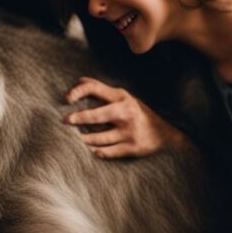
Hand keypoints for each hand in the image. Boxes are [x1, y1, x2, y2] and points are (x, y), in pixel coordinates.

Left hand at [63, 76, 186, 157]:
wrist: (166, 133)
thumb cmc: (137, 113)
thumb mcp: (123, 97)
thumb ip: (101, 90)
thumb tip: (79, 80)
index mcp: (121, 97)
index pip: (95, 88)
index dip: (78, 91)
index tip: (67, 99)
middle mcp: (126, 112)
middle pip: (97, 115)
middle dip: (79, 118)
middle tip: (65, 121)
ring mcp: (129, 131)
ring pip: (101, 137)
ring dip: (86, 139)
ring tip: (79, 139)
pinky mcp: (133, 147)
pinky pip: (110, 152)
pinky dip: (99, 152)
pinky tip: (93, 151)